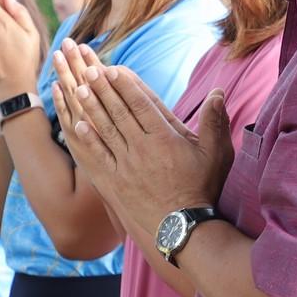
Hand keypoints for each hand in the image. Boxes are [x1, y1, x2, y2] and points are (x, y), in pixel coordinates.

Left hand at [56, 54, 231, 237]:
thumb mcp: (216, 154)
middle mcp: (142, 149)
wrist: (183, 227)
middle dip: (103, 90)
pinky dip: (88, 140)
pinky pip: (99, 156)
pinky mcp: (116, 182)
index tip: (114, 69)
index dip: (126, 85)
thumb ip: (215, 122)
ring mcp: (126, 165)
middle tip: (90, 70)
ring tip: (79, 89)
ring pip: (106, 131)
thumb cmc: (202, 188)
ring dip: (92, 108)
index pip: (141, 105)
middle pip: (119, 113)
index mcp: (164, 139)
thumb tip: (219, 92)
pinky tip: (78, 125)